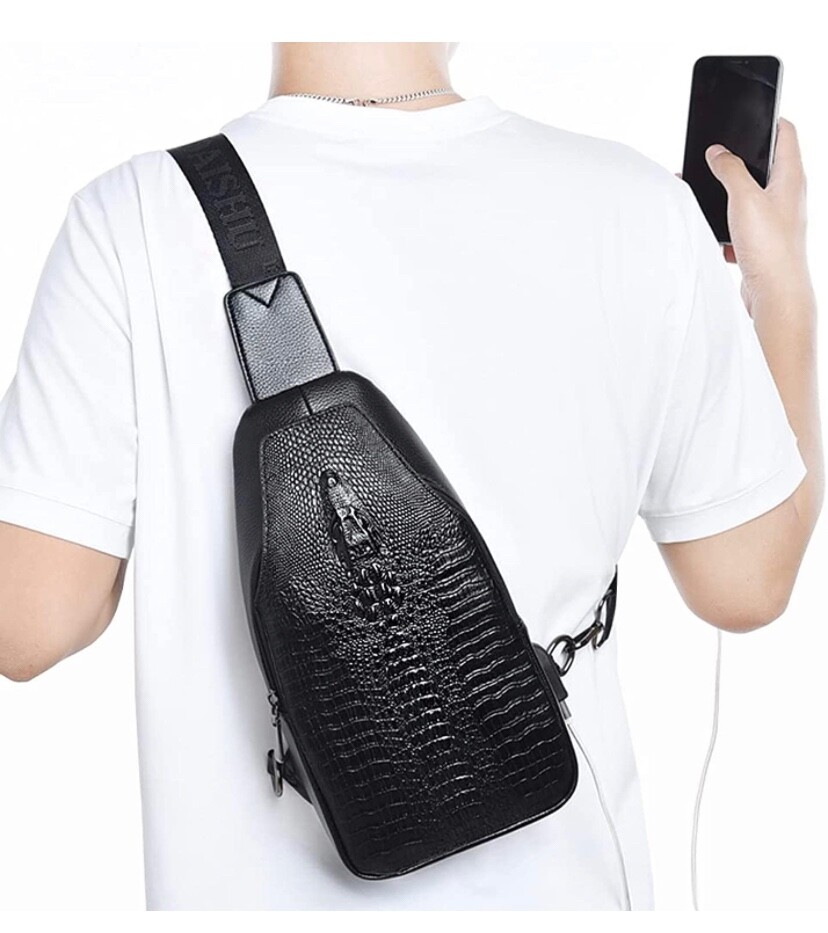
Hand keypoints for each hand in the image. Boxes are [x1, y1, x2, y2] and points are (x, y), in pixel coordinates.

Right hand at [677, 118, 811, 314]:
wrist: (776, 294)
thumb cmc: (769, 247)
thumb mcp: (744, 198)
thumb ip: (730, 170)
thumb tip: (718, 152)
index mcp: (791, 177)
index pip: (785, 133)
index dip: (767, 119)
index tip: (748, 115)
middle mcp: (788, 196)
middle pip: (764, 165)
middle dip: (738, 161)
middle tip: (716, 158)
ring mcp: (777, 220)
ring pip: (749, 197)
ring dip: (728, 197)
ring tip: (710, 199)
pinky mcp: (764, 242)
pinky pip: (741, 227)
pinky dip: (727, 228)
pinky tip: (718, 237)